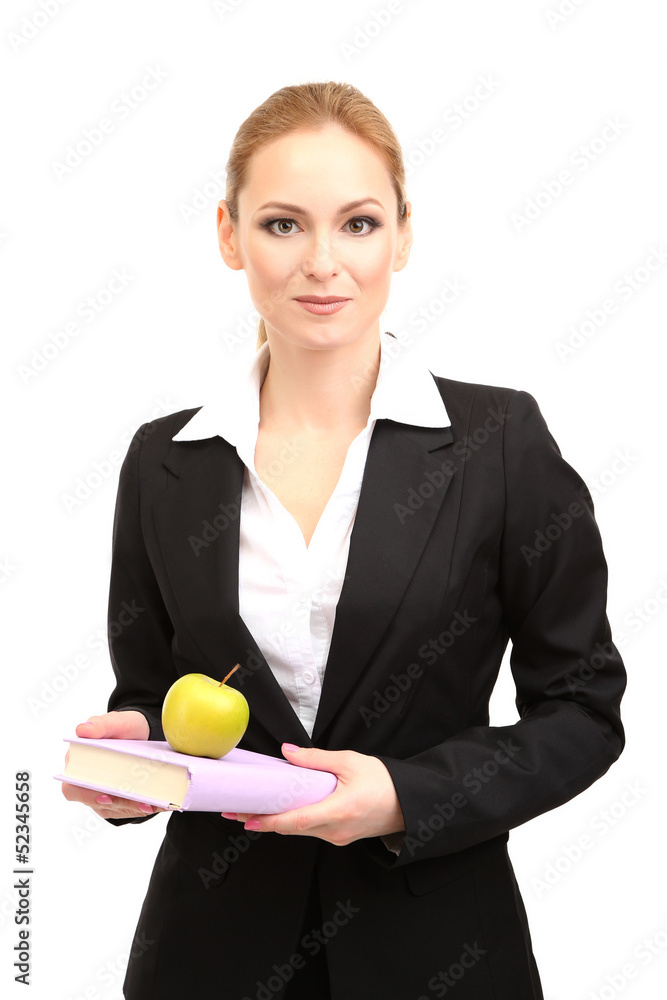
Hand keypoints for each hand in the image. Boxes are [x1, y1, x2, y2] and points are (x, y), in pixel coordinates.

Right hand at [61, 710, 166, 819]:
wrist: (140, 733)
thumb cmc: (123, 727)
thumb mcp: (115, 721)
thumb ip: (100, 724)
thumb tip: (82, 729)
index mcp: (77, 763)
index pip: (74, 786)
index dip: (88, 795)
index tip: (108, 796)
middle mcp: (85, 782)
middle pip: (97, 802)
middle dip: (121, 804)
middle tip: (144, 804)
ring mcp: (101, 793)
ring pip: (114, 809)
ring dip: (135, 808)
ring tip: (155, 804)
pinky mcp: (116, 801)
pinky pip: (126, 808)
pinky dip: (142, 807)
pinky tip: (158, 803)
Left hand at [222, 744, 404, 846]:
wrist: (409, 803)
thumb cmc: (383, 781)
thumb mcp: (349, 762)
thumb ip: (315, 760)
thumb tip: (287, 754)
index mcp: (337, 812)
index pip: (294, 822)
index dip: (268, 822)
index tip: (246, 819)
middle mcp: (334, 831)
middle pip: (291, 828)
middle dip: (263, 820)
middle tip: (237, 810)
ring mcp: (337, 837)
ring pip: (300, 829)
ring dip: (277, 821)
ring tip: (254, 808)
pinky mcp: (340, 836)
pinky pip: (312, 829)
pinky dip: (295, 819)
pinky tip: (284, 809)